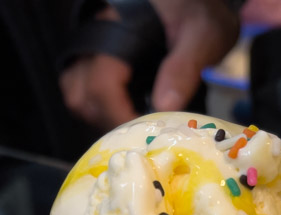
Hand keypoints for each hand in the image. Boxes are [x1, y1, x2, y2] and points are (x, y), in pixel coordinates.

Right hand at [59, 0, 238, 129]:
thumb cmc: (195, 11)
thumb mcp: (202, 35)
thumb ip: (183, 68)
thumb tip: (164, 107)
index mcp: (115, 33)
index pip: (101, 85)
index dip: (120, 117)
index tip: (146, 135)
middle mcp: (94, 41)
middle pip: (81, 97)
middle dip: (110, 123)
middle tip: (144, 135)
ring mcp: (90, 50)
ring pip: (77, 96)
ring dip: (102, 117)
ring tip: (135, 125)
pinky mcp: (95, 58)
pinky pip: (83, 90)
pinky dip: (101, 108)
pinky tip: (129, 112)